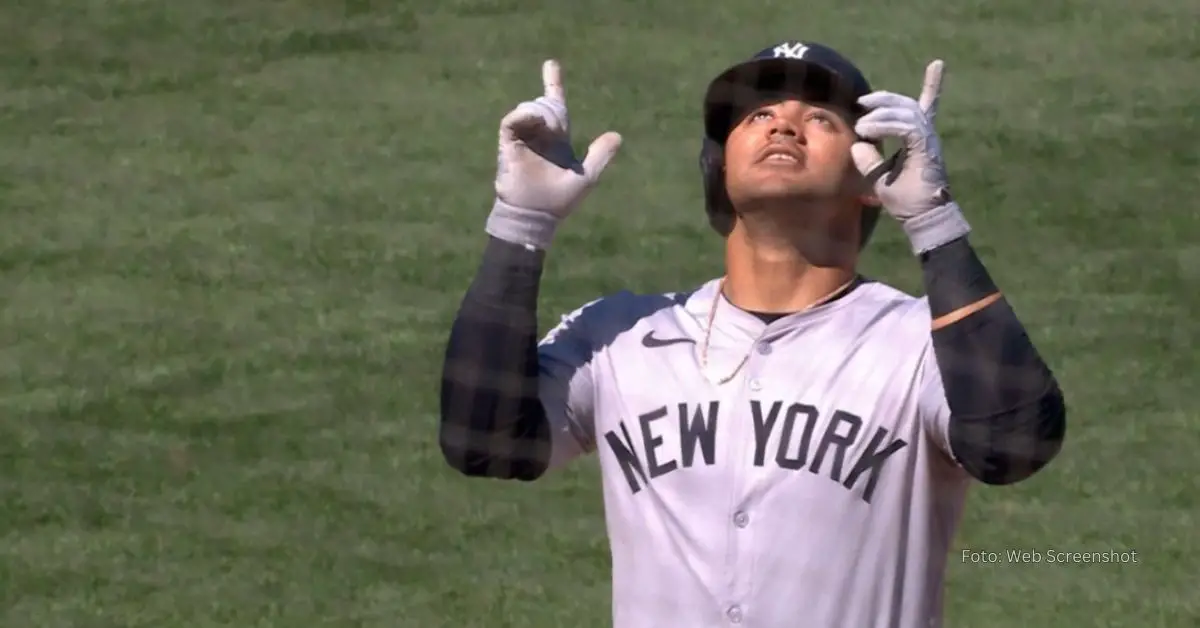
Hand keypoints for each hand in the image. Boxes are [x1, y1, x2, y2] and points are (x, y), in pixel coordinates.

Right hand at [487, 60, 622, 248]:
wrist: (535, 215)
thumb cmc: (559, 201)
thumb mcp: (586, 177)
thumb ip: (600, 156)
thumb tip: (617, 135)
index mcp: (556, 141)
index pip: (555, 107)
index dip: (553, 84)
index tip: (551, 65)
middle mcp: (538, 135)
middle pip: (545, 103)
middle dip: (552, 99)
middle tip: (557, 124)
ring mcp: (522, 138)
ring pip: (532, 108)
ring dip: (544, 113)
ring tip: (550, 130)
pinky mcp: (508, 143)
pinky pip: (512, 120)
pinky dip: (525, 116)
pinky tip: (537, 124)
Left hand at [851, 60, 969, 253]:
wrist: (922, 218)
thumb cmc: (904, 201)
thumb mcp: (878, 176)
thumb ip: (868, 158)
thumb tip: (857, 143)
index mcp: (920, 139)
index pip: (926, 106)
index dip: (934, 85)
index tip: (937, 64)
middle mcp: (927, 135)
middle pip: (908, 104)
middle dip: (885, 98)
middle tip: (862, 101)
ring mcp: (928, 141)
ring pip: (907, 112)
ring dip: (881, 113)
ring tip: (862, 124)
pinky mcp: (926, 149)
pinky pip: (907, 127)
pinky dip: (887, 125)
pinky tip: (869, 129)